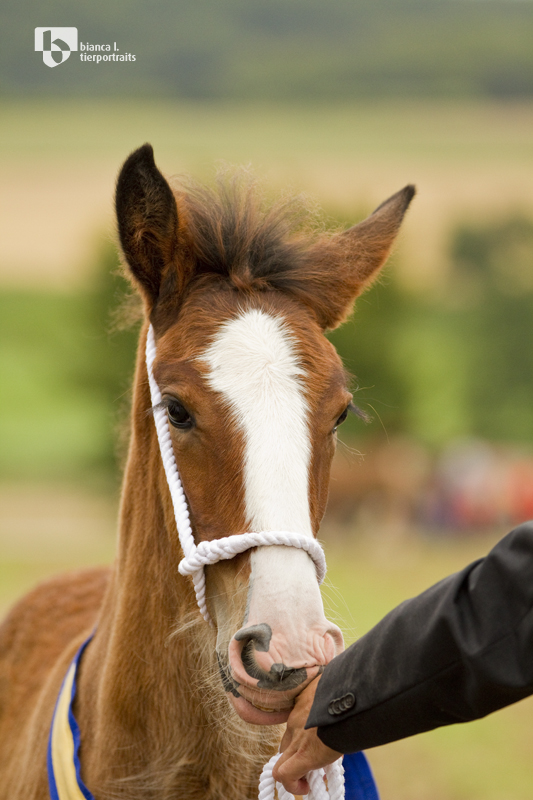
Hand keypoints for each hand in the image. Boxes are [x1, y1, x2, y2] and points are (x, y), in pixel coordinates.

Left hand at [272, 675, 341, 795]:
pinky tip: (306, 787)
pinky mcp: (305, 754)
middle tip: (311, 769)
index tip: (315, 749)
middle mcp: (295, 723)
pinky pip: (285, 775)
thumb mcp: (336, 688)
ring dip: (292, 776)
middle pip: (284, 748)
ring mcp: (297, 739)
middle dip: (294, 761)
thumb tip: (348, 692)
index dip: (300, 744)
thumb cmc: (348, 690)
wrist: (351, 698)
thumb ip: (334, 695)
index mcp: (303, 707)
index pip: (293, 729)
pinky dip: (292, 785)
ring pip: (280, 763)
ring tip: (307, 782)